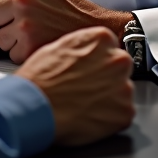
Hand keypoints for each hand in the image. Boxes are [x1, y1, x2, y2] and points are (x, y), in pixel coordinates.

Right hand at [17, 27, 134, 145]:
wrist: (34, 108)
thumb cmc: (40, 78)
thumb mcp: (60, 46)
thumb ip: (83, 47)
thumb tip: (88, 54)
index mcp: (102, 38)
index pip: (110, 48)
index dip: (97, 61)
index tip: (89, 70)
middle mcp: (118, 60)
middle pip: (119, 68)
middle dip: (107, 78)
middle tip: (86, 88)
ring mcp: (124, 87)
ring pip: (122, 92)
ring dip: (109, 98)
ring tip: (84, 103)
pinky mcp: (124, 113)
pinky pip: (122, 115)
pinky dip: (110, 118)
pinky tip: (89, 116)